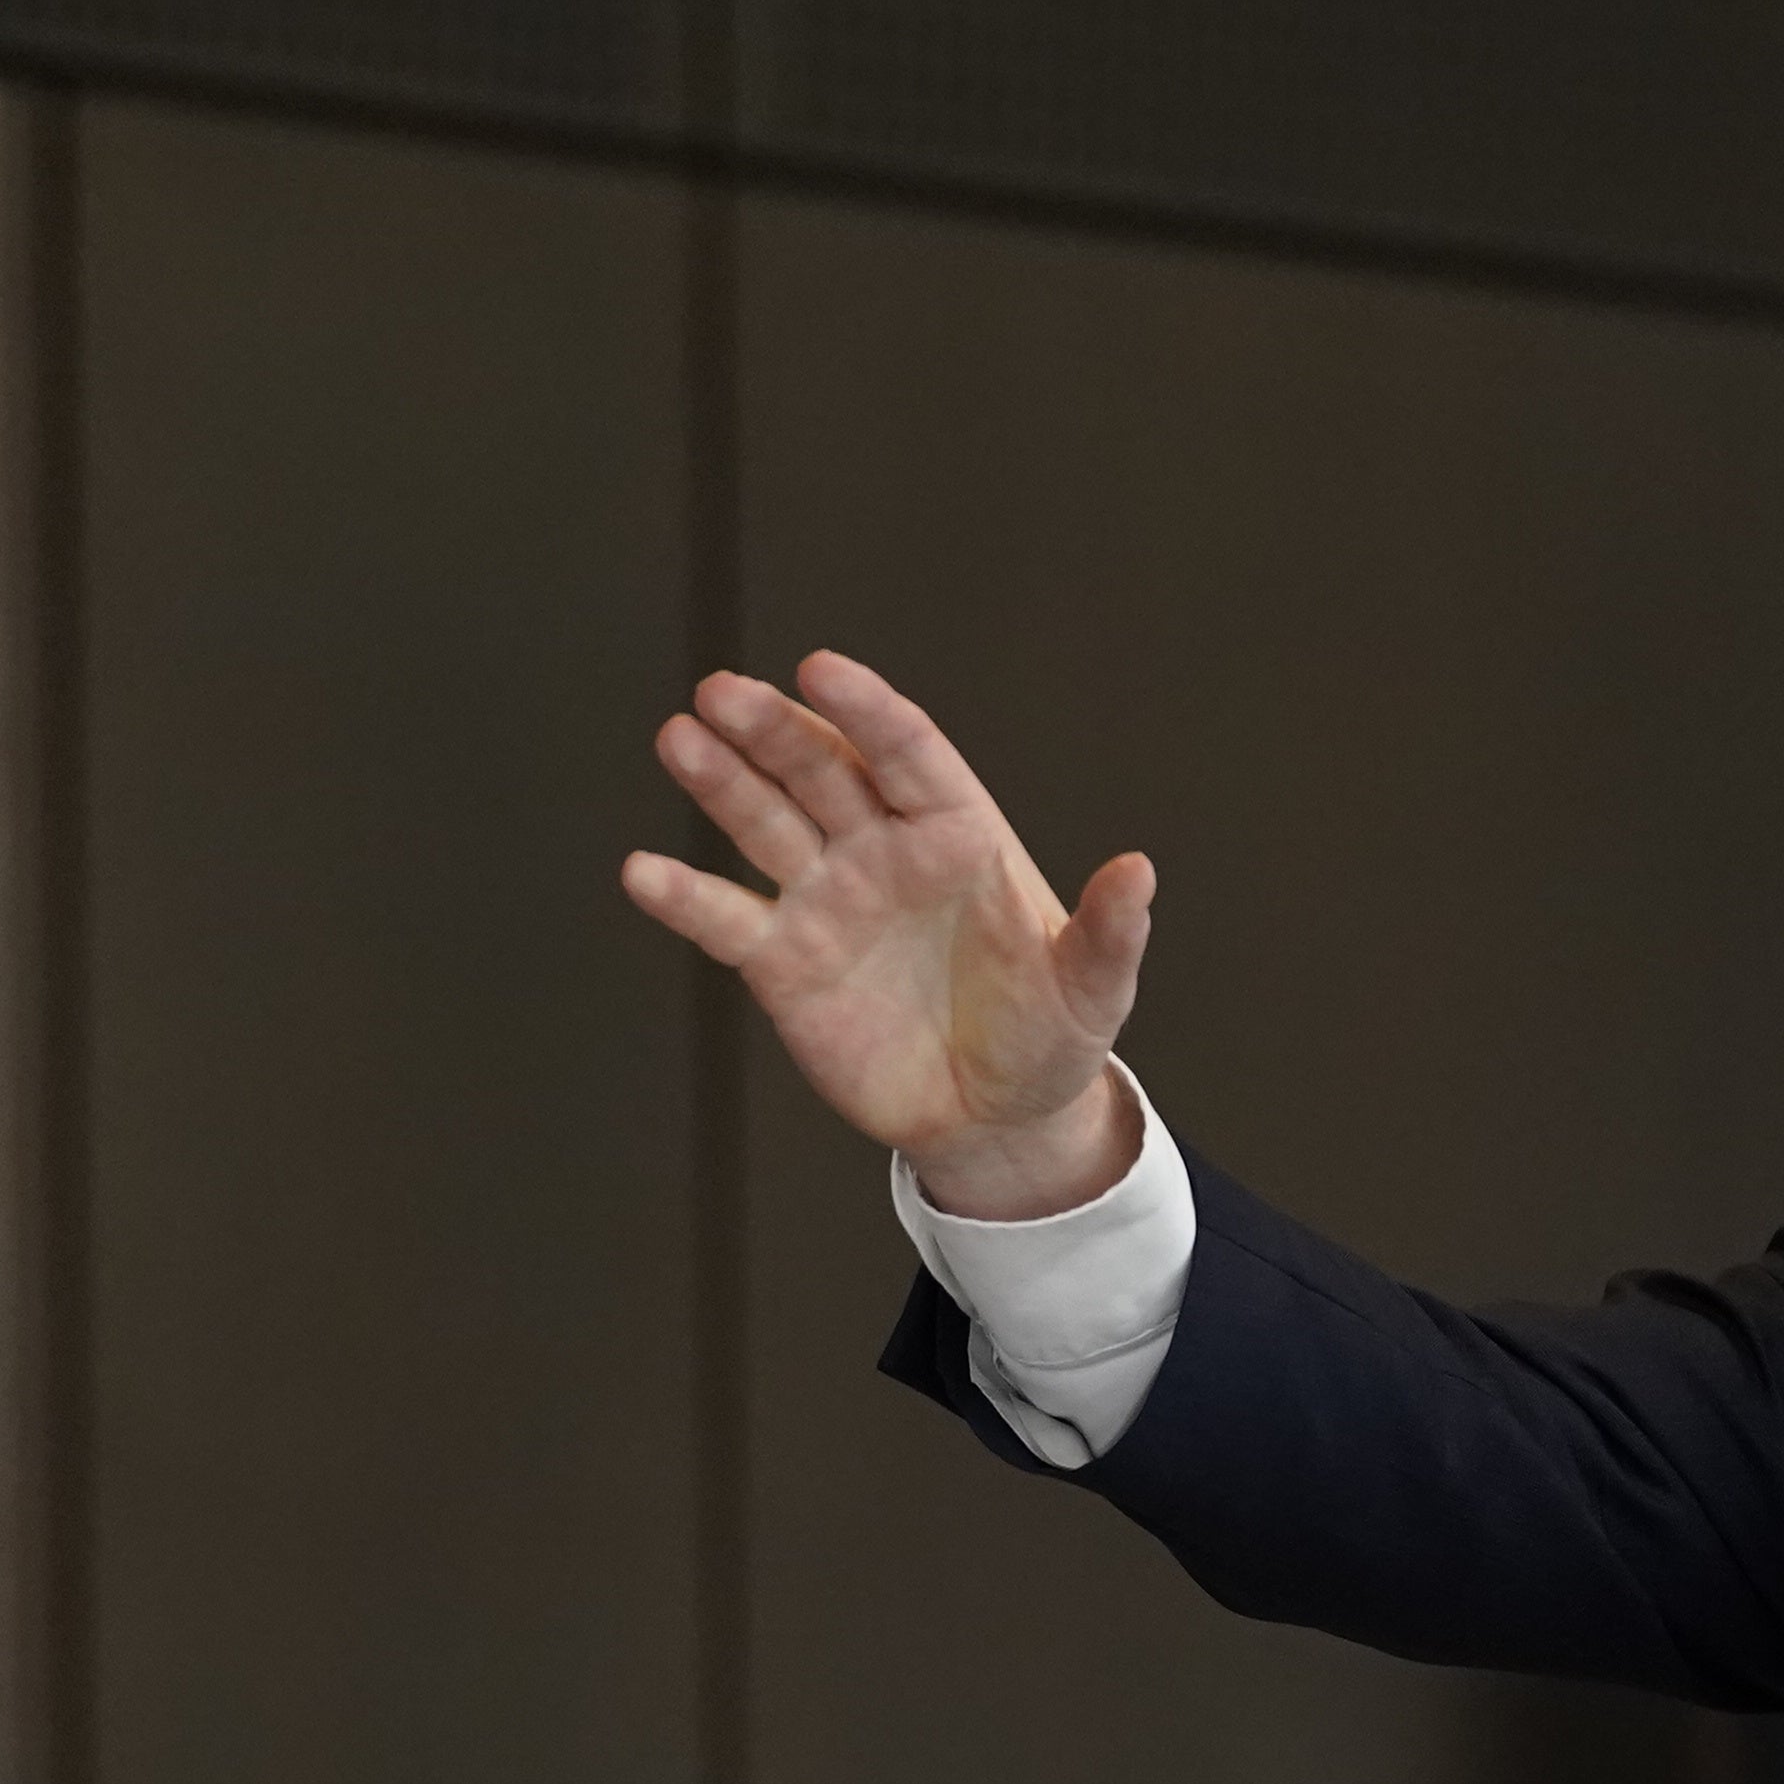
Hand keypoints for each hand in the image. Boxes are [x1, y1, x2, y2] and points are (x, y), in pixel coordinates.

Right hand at [625, 652, 1152, 1217]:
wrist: (993, 1115)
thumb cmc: (1049, 1036)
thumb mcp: (1092, 993)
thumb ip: (1109, 934)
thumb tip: (1140, 872)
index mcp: (957, 833)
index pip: (906, 752)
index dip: (866, 711)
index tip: (821, 668)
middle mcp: (882, 848)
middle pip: (821, 770)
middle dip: (773, 729)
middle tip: (722, 693)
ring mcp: (827, 898)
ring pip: (764, 823)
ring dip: (720, 782)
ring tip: (679, 738)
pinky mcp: (785, 961)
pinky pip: (727, 920)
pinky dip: (685, 898)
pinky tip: (643, 872)